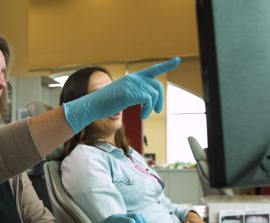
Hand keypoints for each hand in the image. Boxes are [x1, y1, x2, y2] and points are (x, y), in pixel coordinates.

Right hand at [63, 57, 180, 131]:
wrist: (92, 106)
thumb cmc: (106, 104)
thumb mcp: (123, 96)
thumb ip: (136, 94)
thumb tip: (150, 100)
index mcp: (133, 78)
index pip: (152, 69)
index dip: (166, 65)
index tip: (177, 60)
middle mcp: (133, 78)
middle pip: (156, 85)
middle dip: (160, 99)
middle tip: (158, 111)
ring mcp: (131, 84)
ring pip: (153, 94)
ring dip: (152, 107)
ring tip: (145, 114)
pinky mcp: (129, 93)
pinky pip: (147, 101)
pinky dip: (147, 110)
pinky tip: (142, 115)